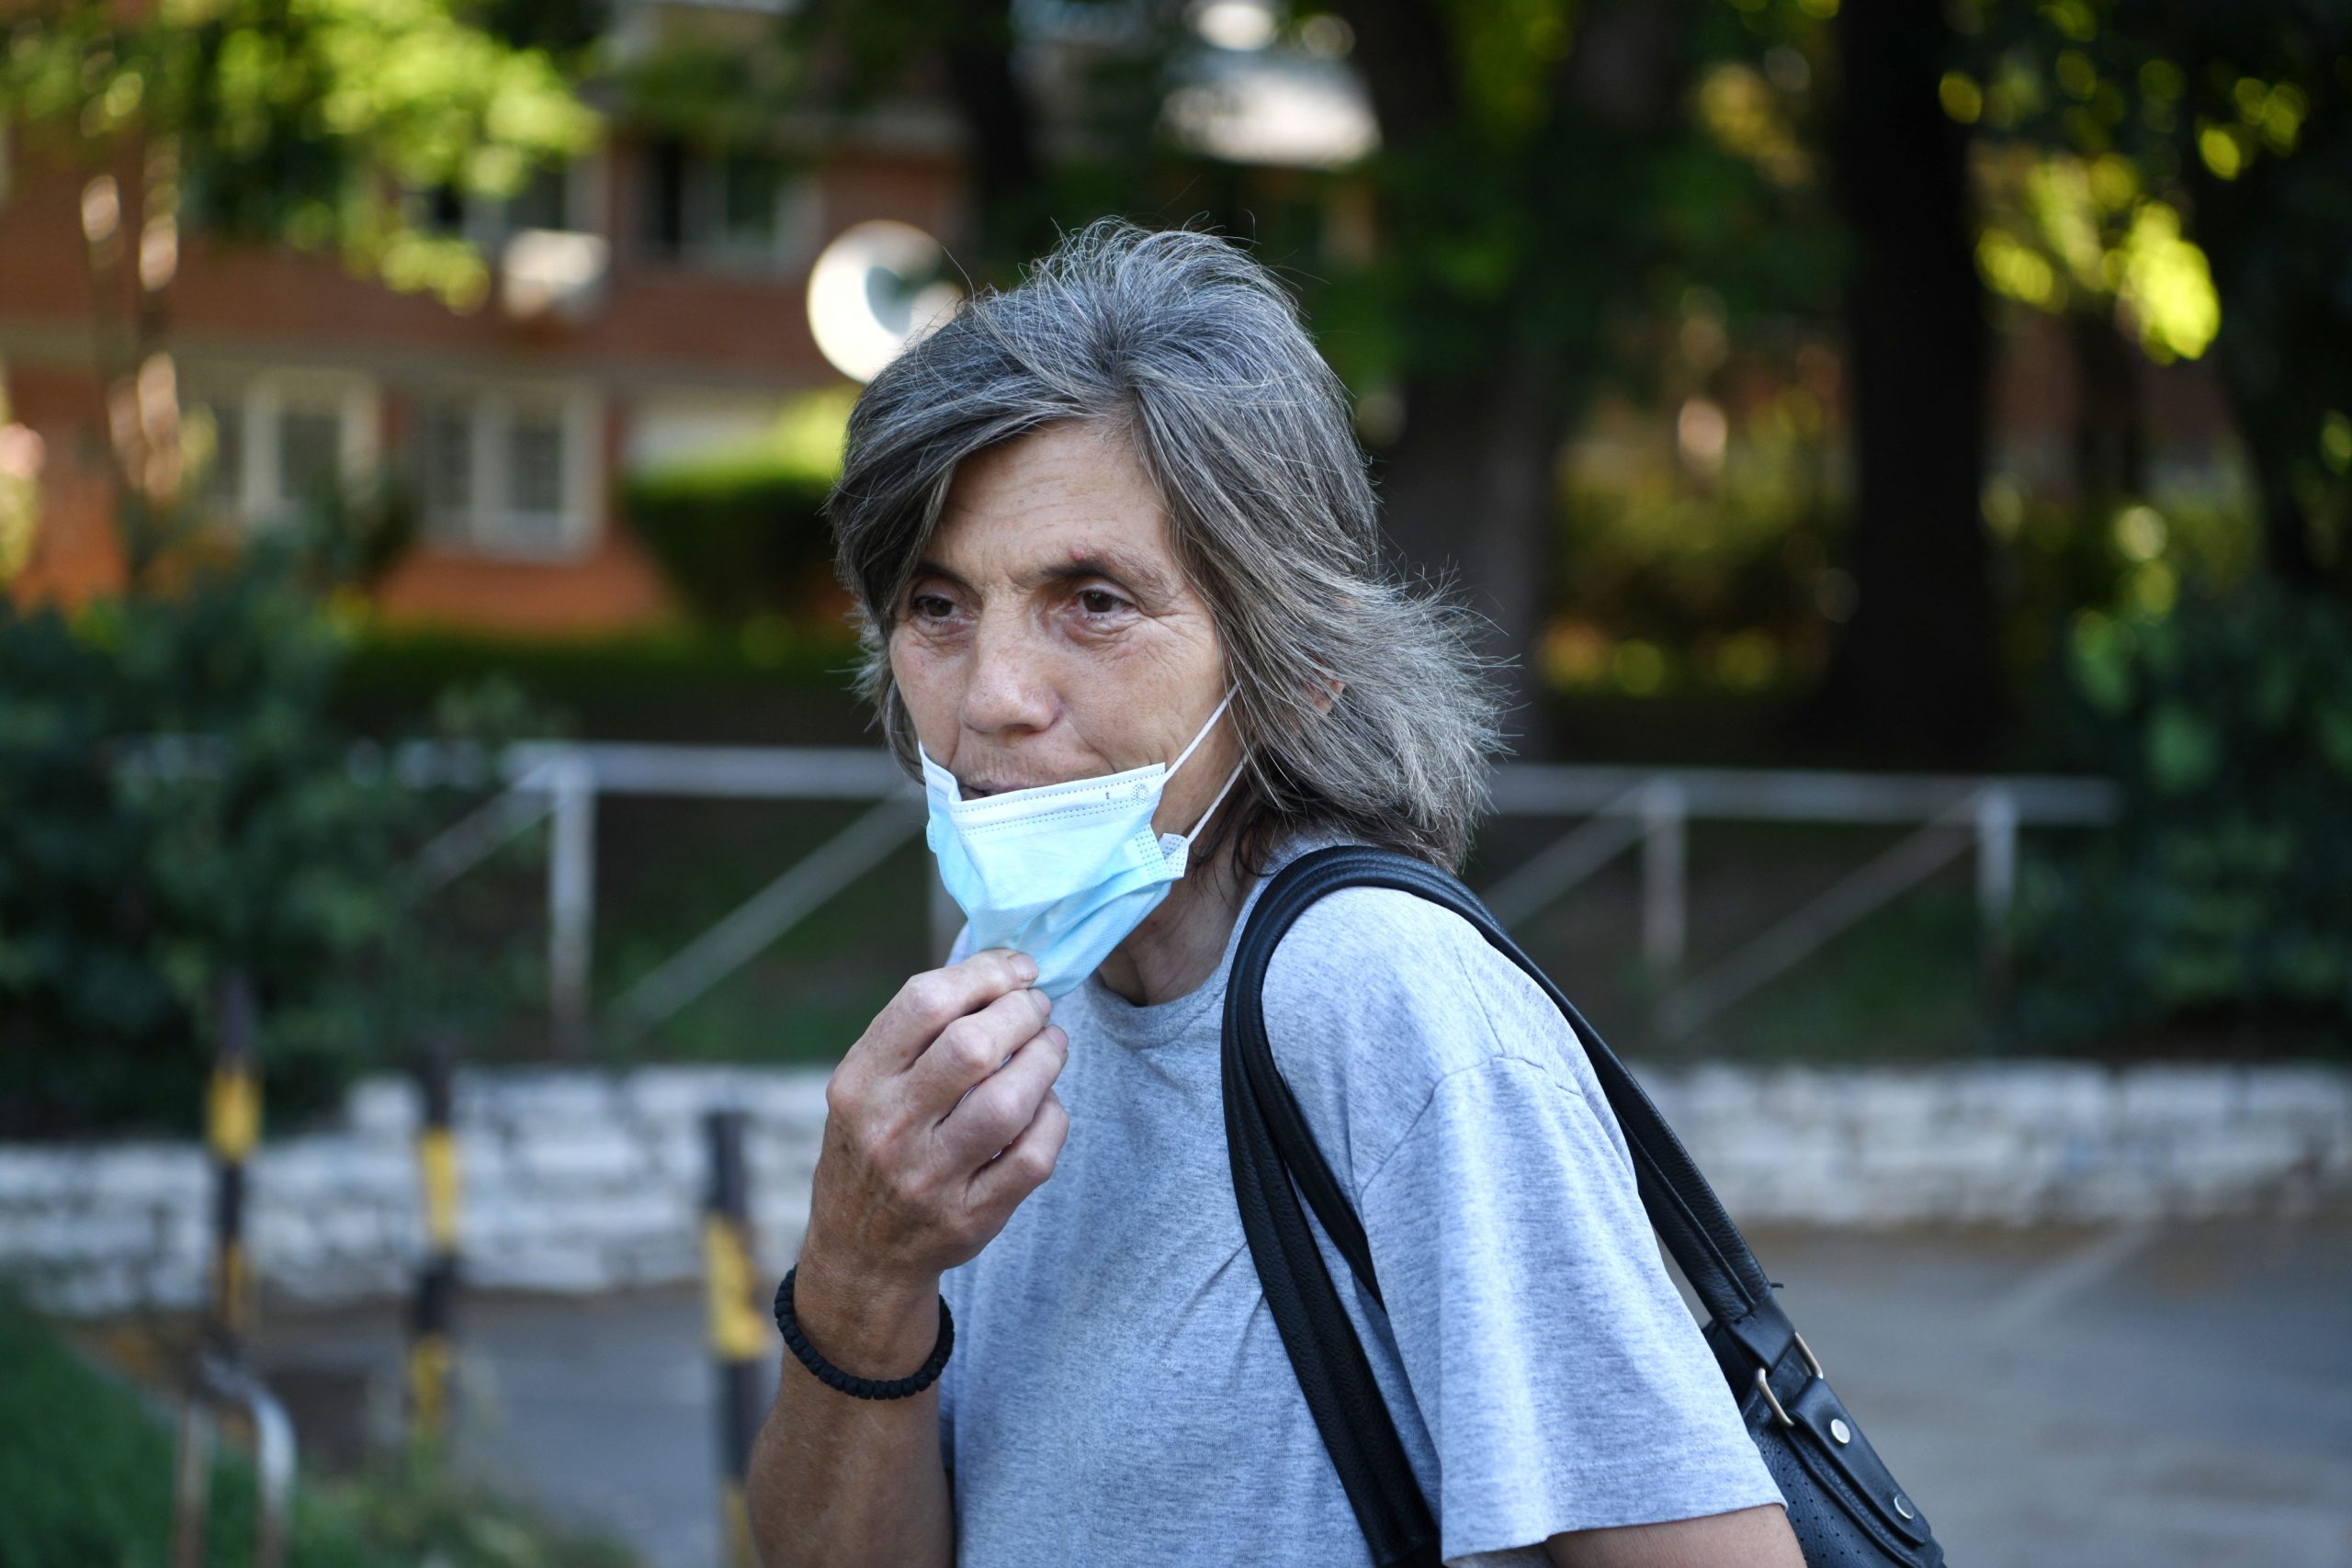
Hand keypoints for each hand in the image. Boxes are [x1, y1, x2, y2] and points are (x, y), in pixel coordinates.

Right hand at [802, 948, 1070, 1293]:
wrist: (860, 1253)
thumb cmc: (874, 1145)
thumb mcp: (866, 1086)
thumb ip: (918, 1032)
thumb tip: (1001, 968)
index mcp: (858, 1083)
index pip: (925, 1003)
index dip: (985, 973)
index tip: (1018, 969)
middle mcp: (889, 1129)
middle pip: (972, 1047)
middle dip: (1022, 1013)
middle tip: (1038, 1008)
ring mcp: (930, 1178)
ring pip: (1009, 1103)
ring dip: (1045, 1060)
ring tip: (1052, 1045)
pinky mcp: (971, 1216)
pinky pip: (1033, 1157)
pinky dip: (1052, 1118)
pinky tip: (1046, 1104)